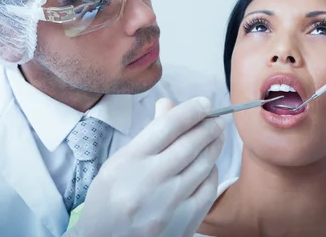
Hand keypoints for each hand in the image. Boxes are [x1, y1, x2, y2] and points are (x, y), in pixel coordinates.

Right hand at [67, 97, 223, 236]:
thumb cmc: (108, 201)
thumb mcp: (118, 162)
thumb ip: (148, 135)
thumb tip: (171, 105)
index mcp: (130, 162)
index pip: (168, 126)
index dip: (191, 111)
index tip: (204, 104)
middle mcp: (150, 182)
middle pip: (190, 144)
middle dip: (209, 126)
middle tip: (217, 118)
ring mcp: (170, 205)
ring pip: (204, 165)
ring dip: (214, 146)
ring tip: (216, 136)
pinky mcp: (185, 222)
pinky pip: (208, 189)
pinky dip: (212, 172)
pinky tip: (209, 165)